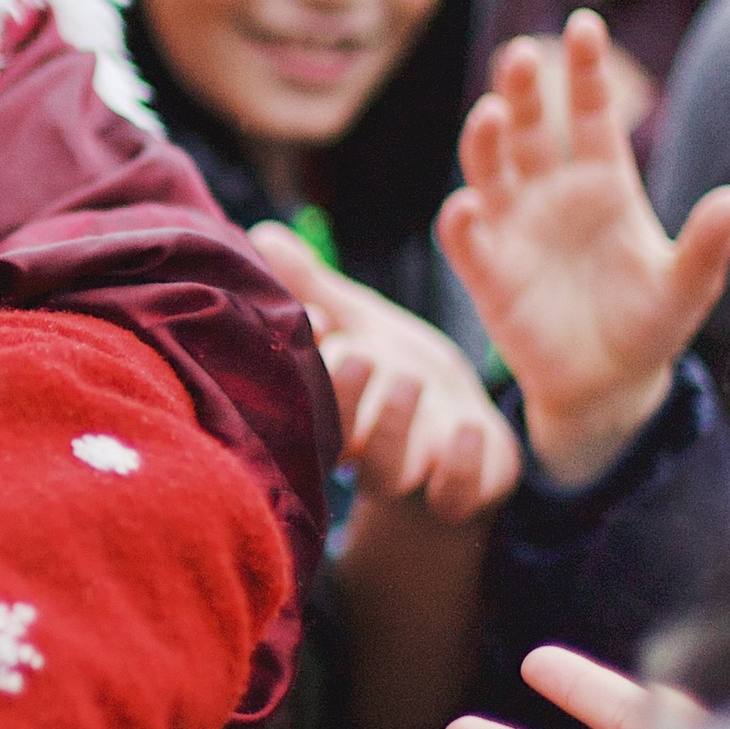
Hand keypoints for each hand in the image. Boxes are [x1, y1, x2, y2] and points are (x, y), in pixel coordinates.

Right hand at [250, 223, 520, 520]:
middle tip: (357, 354)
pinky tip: (467, 428)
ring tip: (407, 381)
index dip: (304, 364)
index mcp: (329, 409)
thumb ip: (316, 288)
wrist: (466, 436)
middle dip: (344, 397)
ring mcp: (413, 474)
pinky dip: (460, 467)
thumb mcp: (363, 325)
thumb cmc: (401, 374)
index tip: (314, 318)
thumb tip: (262, 233)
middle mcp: (362, 449)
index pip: (305, 392)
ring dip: (393, 428)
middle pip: (339, 437)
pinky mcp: (465, 491)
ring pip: (389, 471)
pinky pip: (456, 495)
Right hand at [440, 11, 729, 488]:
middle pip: (530, 129)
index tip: (584, 24)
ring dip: (485, 140)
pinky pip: (468, 239)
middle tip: (520, 55)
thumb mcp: (688, 286)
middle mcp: (552, 194)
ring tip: (490, 116)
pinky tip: (468, 206)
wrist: (607, 386)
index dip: (584, 72)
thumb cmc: (649, 327)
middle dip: (521, 90)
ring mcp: (515, 229)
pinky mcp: (489, 273)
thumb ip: (708, 245)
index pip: (589, 115)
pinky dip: (463, 221)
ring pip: (489, 170)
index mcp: (603, 184)